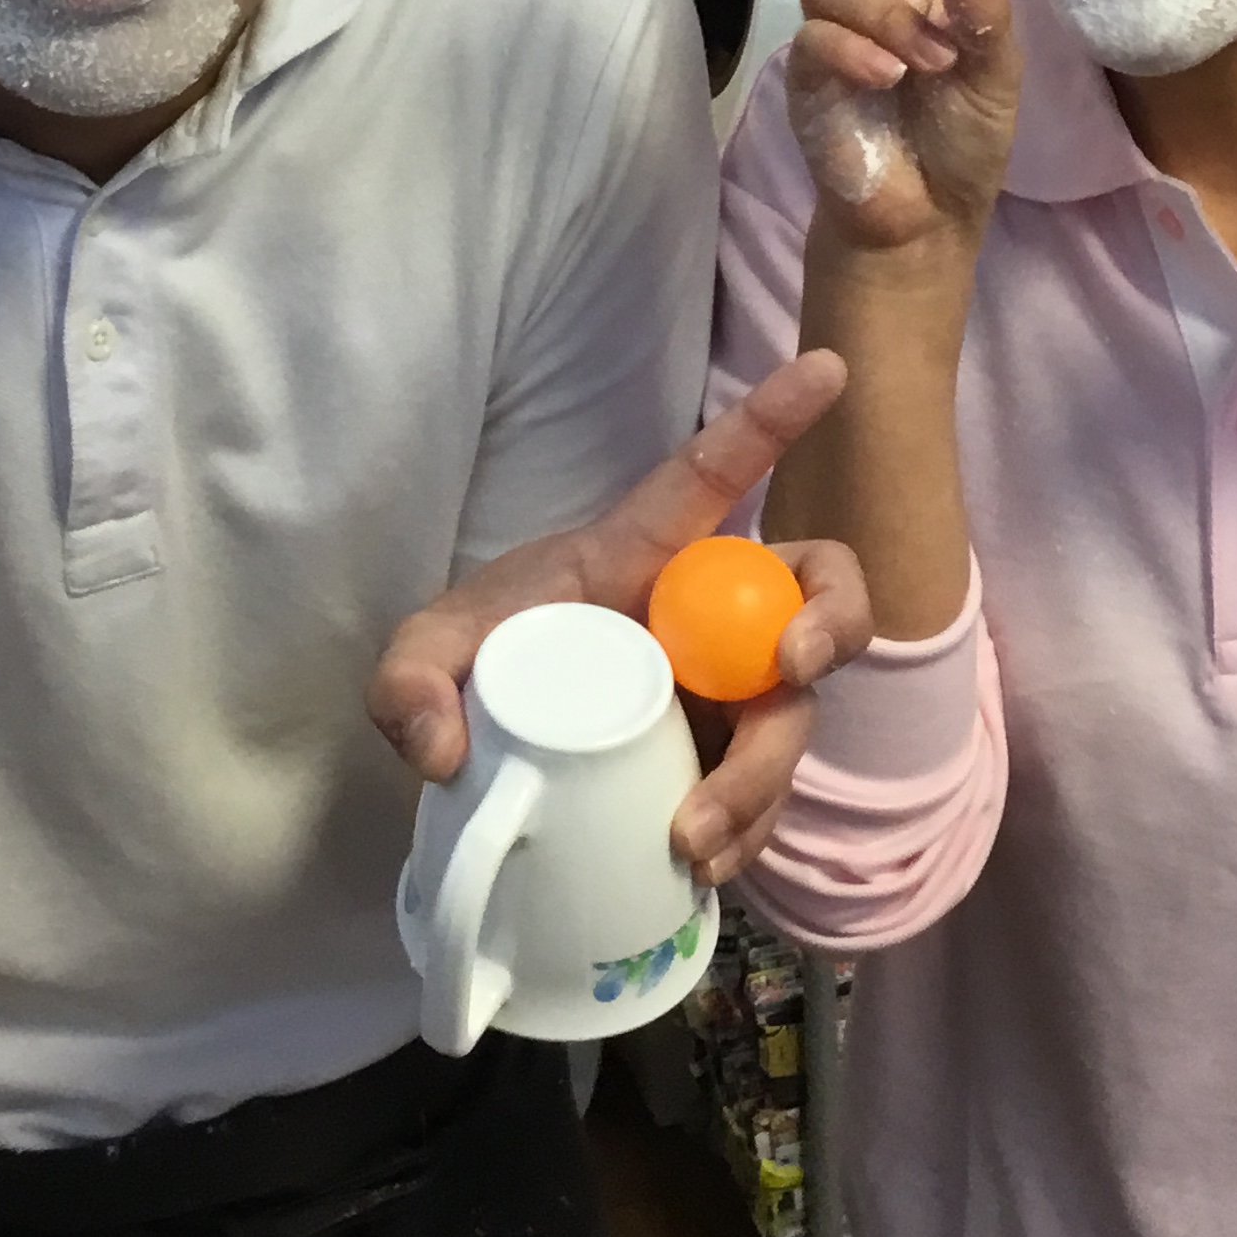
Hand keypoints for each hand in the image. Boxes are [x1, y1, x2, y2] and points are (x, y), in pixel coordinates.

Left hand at [369, 353, 872, 884]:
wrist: (503, 741)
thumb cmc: (484, 653)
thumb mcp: (428, 654)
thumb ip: (407, 682)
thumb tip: (443, 750)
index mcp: (645, 552)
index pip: (713, 473)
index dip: (771, 419)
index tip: (828, 365)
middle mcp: (709, 610)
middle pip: (812, 595)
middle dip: (829, 624)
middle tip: (789, 667)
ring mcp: (730, 689)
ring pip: (795, 714)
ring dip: (763, 778)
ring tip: (695, 840)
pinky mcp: (728, 761)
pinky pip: (770, 794)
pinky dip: (747, 834)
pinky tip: (700, 871)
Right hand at [709, 0, 1020, 252]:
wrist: (922, 215)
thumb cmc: (965, 136)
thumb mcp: (1002, 71)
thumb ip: (988, 12)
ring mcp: (833, 12)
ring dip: (884, 21)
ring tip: (919, 69)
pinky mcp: (804, 61)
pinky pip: (820, 35)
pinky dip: (859, 58)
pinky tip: (886, 86)